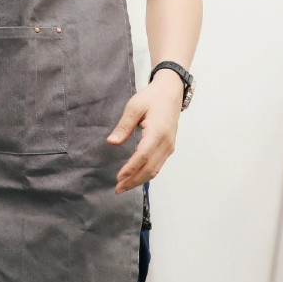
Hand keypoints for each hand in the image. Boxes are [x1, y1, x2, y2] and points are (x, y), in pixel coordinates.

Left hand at [106, 73, 182, 192]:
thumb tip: (112, 142)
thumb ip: (123, 126)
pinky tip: (135, 177)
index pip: (143, 156)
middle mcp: (166, 142)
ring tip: (124, 186)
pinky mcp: (168, 147)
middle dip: (134, 180)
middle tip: (118, 189)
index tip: (119, 177)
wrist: (171, 92)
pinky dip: (146, 174)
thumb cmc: (152, 97)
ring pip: (155, 169)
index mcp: (158, 131)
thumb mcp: (134, 107)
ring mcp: (169, 146)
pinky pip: (158, 165)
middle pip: (150, 168)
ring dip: (139, 180)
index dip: (131, 168)